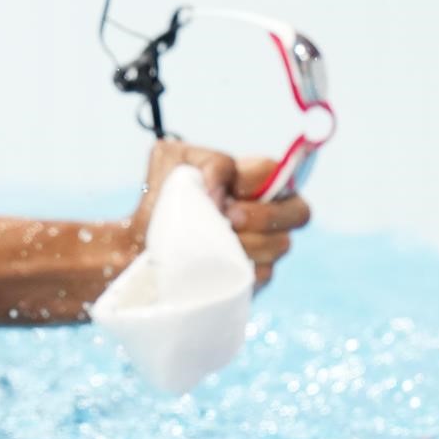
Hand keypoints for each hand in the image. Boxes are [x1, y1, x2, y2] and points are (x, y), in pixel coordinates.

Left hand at [129, 139, 312, 290]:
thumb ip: (208, 160)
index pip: (280, 172)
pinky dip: (237, 268)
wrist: (138, 244)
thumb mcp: (172, 159)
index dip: (258, 180)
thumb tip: (222, 192)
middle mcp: (267, 213)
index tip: (229, 187)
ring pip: (281, 244)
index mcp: (252, 180)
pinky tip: (213, 263)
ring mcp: (264, 247)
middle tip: (229, 218)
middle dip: (264, 215)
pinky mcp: (252, 278)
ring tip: (212, 241)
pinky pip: (263, 275)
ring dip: (245, 242)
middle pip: (300, 212)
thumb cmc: (160, 197)